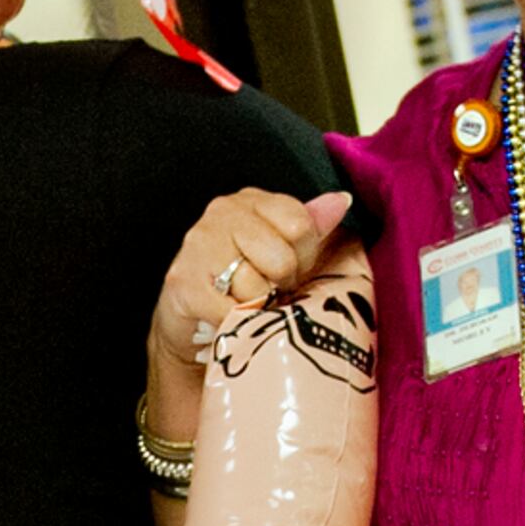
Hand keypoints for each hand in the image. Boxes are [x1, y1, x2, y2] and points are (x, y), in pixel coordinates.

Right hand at [158, 190, 352, 373]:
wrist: (188, 320)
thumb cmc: (240, 282)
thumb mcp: (280, 248)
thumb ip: (309, 225)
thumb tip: (340, 201)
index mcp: (251, 201)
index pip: (300, 225)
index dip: (303, 256)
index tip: (288, 269)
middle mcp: (222, 213)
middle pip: (281, 259)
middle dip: (280, 284)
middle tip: (266, 290)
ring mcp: (199, 245)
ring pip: (256, 287)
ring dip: (256, 306)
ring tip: (244, 303)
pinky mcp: (183, 282)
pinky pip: (231, 311)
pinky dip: (235, 324)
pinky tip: (226, 317)